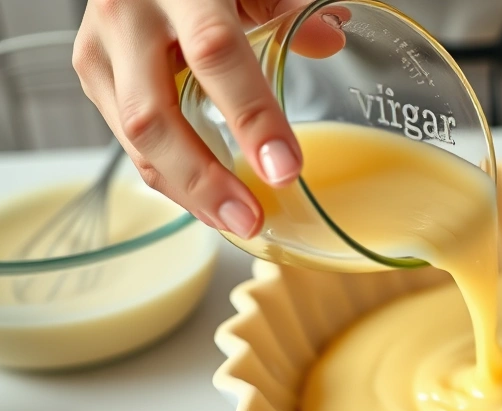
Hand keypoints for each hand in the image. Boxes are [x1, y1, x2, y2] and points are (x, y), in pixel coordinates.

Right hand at [73, 0, 344, 237]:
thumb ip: (288, 7)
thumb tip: (332, 41)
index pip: (215, 56)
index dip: (251, 117)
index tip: (285, 168)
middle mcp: (126, 18)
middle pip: (153, 117)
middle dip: (204, 180)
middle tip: (250, 219)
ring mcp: (100, 51)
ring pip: (135, 140)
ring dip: (188, 192)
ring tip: (236, 223)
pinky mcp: (94, 76)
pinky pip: (130, 142)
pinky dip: (174, 177)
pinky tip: (210, 202)